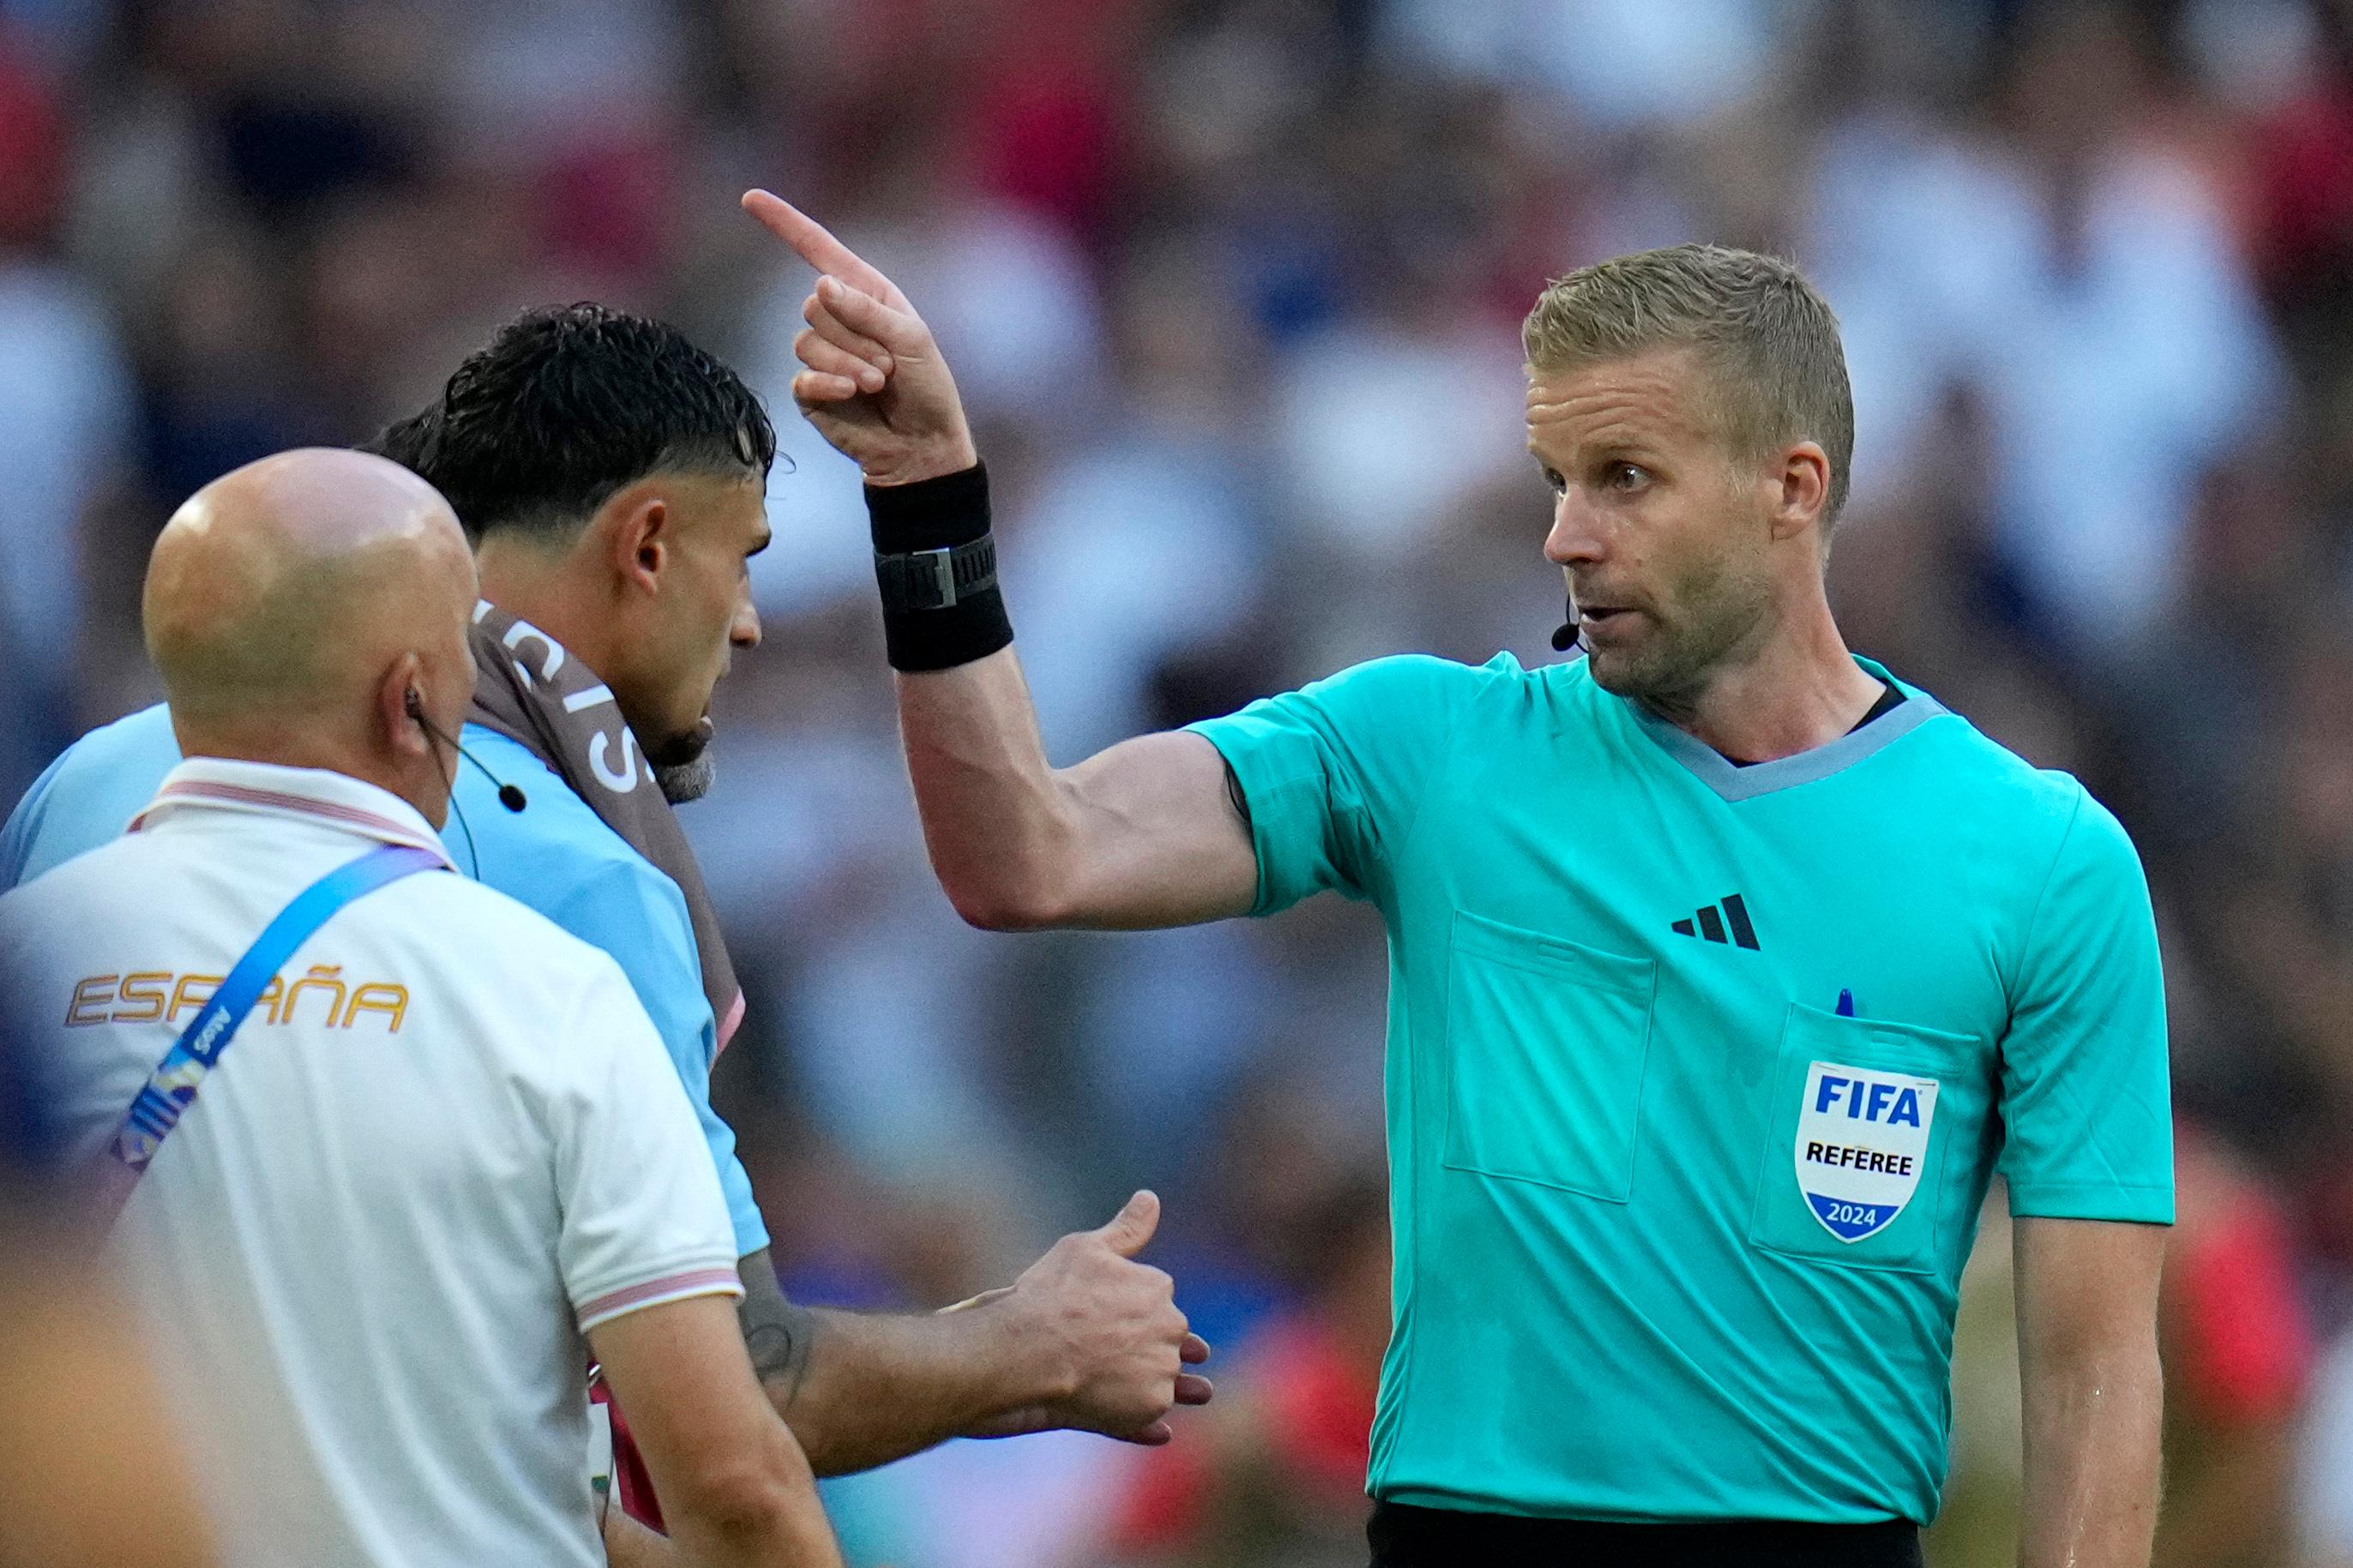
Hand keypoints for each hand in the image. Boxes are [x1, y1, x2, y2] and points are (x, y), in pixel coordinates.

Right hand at [740, 189, 980, 485]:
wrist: (923, 445)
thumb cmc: (926, 389)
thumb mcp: (911, 339)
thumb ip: (867, 310)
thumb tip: (820, 284)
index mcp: (865, 294)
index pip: (818, 251)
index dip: (785, 224)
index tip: (750, 198)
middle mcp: (839, 319)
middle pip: (815, 305)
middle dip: (856, 336)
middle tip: (889, 365)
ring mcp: (821, 354)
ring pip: (807, 341)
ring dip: (848, 363)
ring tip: (879, 383)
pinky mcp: (810, 389)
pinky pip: (803, 374)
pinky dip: (829, 382)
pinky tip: (851, 393)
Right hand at [969, 1190, 1214, 1444]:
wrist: (1026, 1349)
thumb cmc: (1049, 1294)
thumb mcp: (1085, 1249)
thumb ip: (1127, 1229)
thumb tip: (1151, 1198)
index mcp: (1158, 1287)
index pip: (1158, 1299)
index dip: (1140, 1310)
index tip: (1120, 1319)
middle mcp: (1169, 1328)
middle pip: (1169, 1340)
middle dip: (1157, 1346)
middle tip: (1138, 1358)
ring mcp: (1159, 1371)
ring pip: (1166, 1381)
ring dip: (1174, 1388)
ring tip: (1182, 1398)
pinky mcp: (1146, 1408)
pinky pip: (1151, 1417)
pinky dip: (1152, 1424)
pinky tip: (1162, 1433)